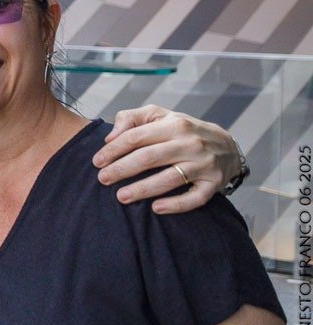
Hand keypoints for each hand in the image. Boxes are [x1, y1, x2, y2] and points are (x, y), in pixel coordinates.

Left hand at [93, 105, 241, 213]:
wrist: (227, 146)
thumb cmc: (183, 131)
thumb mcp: (160, 115)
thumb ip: (132, 119)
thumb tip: (110, 137)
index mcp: (174, 124)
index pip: (137, 136)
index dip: (114, 149)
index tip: (97, 161)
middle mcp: (190, 143)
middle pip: (149, 157)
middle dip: (122, 169)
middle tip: (102, 179)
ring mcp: (203, 164)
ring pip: (169, 179)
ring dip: (142, 189)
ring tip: (121, 197)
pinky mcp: (214, 184)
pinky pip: (195, 198)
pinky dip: (176, 205)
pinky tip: (156, 209)